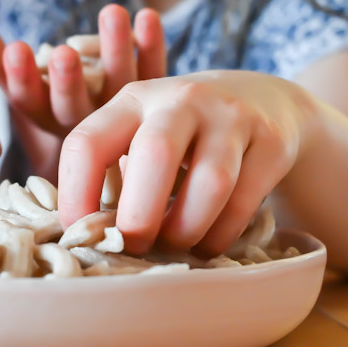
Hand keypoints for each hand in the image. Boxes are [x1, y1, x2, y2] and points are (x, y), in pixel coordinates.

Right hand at [0, 5, 165, 136]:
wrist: (106, 144)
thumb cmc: (54, 104)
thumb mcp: (23, 87)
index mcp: (46, 120)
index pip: (30, 101)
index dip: (22, 77)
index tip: (15, 49)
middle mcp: (82, 123)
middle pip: (73, 106)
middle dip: (67, 80)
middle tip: (64, 54)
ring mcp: (119, 115)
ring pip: (118, 86)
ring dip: (116, 49)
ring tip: (112, 12)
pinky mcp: (151, 103)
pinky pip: (152, 73)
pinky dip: (153, 45)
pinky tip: (148, 16)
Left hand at [58, 71, 310, 255]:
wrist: (263, 100)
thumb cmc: (182, 134)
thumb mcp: (141, 134)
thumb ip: (113, 174)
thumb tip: (89, 237)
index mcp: (132, 100)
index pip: (87, 143)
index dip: (75, 195)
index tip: (79, 231)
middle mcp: (180, 100)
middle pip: (154, 156)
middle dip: (138, 217)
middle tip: (133, 247)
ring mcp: (231, 116)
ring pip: (210, 183)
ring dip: (185, 230)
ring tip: (175, 245)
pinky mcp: (272, 141)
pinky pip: (244, 201)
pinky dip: (220, 234)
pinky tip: (207, 242)